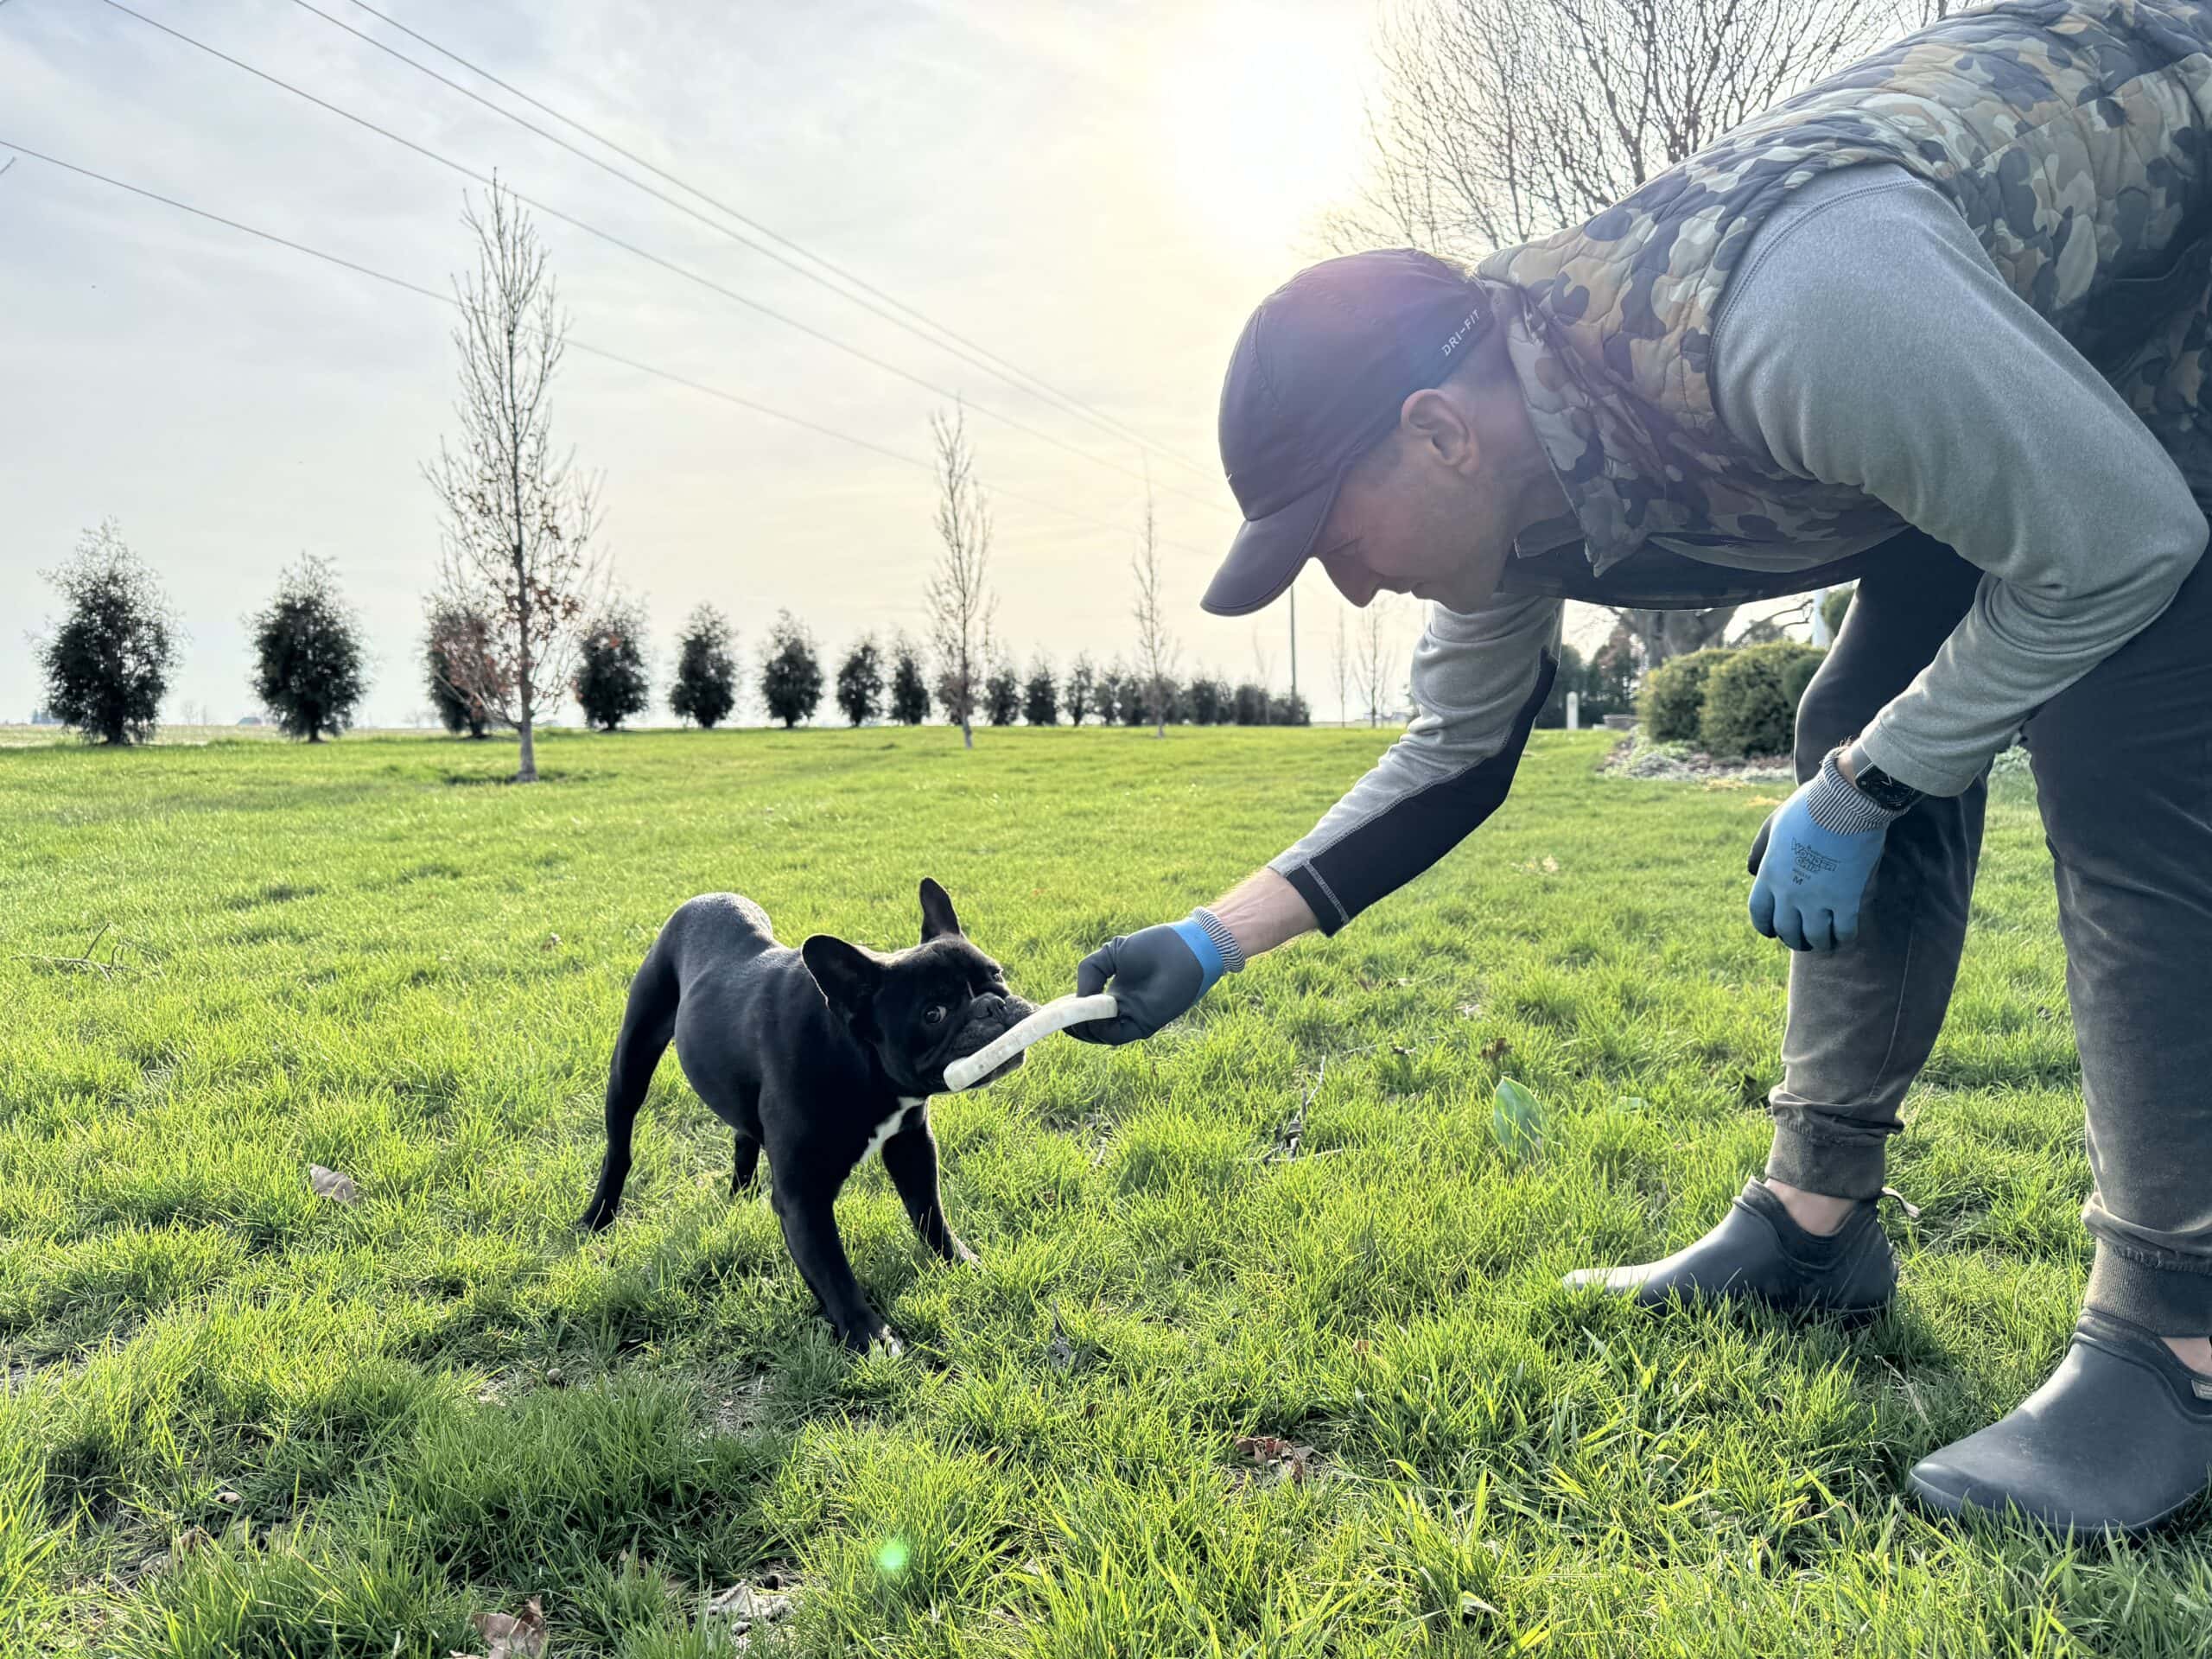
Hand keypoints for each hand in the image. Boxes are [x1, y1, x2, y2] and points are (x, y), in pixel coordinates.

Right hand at [1070, 912, 1238, 1043]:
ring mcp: (1132, 1018)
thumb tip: (1076, 998)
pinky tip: (1089, 1016)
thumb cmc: (1154, 946)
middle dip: (1070, 1025)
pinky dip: (1099, 1031)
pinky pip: (1116, 1036)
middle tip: (1055, 1017)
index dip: (1068, 1011)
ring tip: (1069, 1016)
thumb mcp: (1112, 953)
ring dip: (1082, 1029)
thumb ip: (1089, 971)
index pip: (1086, 1011)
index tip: (1051, 1008)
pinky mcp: (1145, 1025)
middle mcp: (1122, 1009)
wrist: (1186, 948)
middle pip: (1090, 1028)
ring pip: (1100, 1036)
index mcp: (1115, 994)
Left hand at [1748, 753, 1901, 951]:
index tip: (1772, 931)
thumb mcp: (1773, 824)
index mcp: (1769, 874)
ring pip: (1815, 937)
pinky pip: (1844, 931)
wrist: (1846, 801)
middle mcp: (1789, 891)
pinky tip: (1846, 934)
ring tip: (1825, 941)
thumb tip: (1750, 872)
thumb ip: (1760, 849)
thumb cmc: (1809, 807)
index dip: (1764, 926)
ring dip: (1819, 943)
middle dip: (1793, 938)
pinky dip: (1844, 937)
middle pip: (1786, 930)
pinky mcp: (1847, 899)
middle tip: (1802, 939)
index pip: (1759, 913)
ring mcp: (1817, 898)